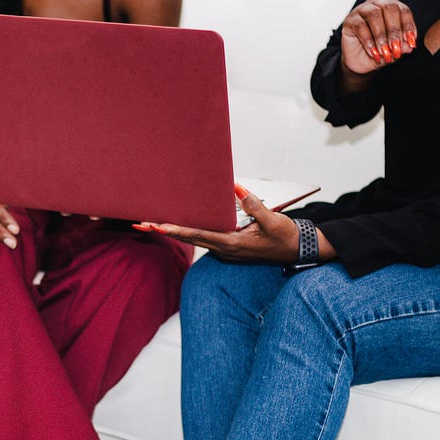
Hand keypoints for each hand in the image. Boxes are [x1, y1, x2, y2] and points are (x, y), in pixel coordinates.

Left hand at [134, 185, 303, 263]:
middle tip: (141, 222)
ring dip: (172, 232)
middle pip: (189, 239)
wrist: (298, 251)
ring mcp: (225, 249)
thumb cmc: (286, 236)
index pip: (200, 236)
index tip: (160, 227)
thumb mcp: (273, 220)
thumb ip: (254, 205)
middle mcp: (224, 249)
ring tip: (149, 223)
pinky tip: (173, 225)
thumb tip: (236, 188)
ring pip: (194, 239)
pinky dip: (186, 232)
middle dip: (165, 231)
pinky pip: (202, 238)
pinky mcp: (227, 245)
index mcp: (233, 244)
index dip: (179, 231)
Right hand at [340, 0, 417, 75]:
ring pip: (374, 15)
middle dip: (394, 30)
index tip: (410, 42)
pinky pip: (360, 26)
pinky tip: (373, 52)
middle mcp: (377, 4)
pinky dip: (368, 41)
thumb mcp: (394, 50)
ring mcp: (361, 10)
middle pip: (389, 8)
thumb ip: (402, 46)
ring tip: (384, 51)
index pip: (403, 10)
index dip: (408, 25)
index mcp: (392, 6)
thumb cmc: (379, 51)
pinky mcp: (349, 20)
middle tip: (396, 47)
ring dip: (381, 35)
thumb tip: (409, 47)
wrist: (359, 62)